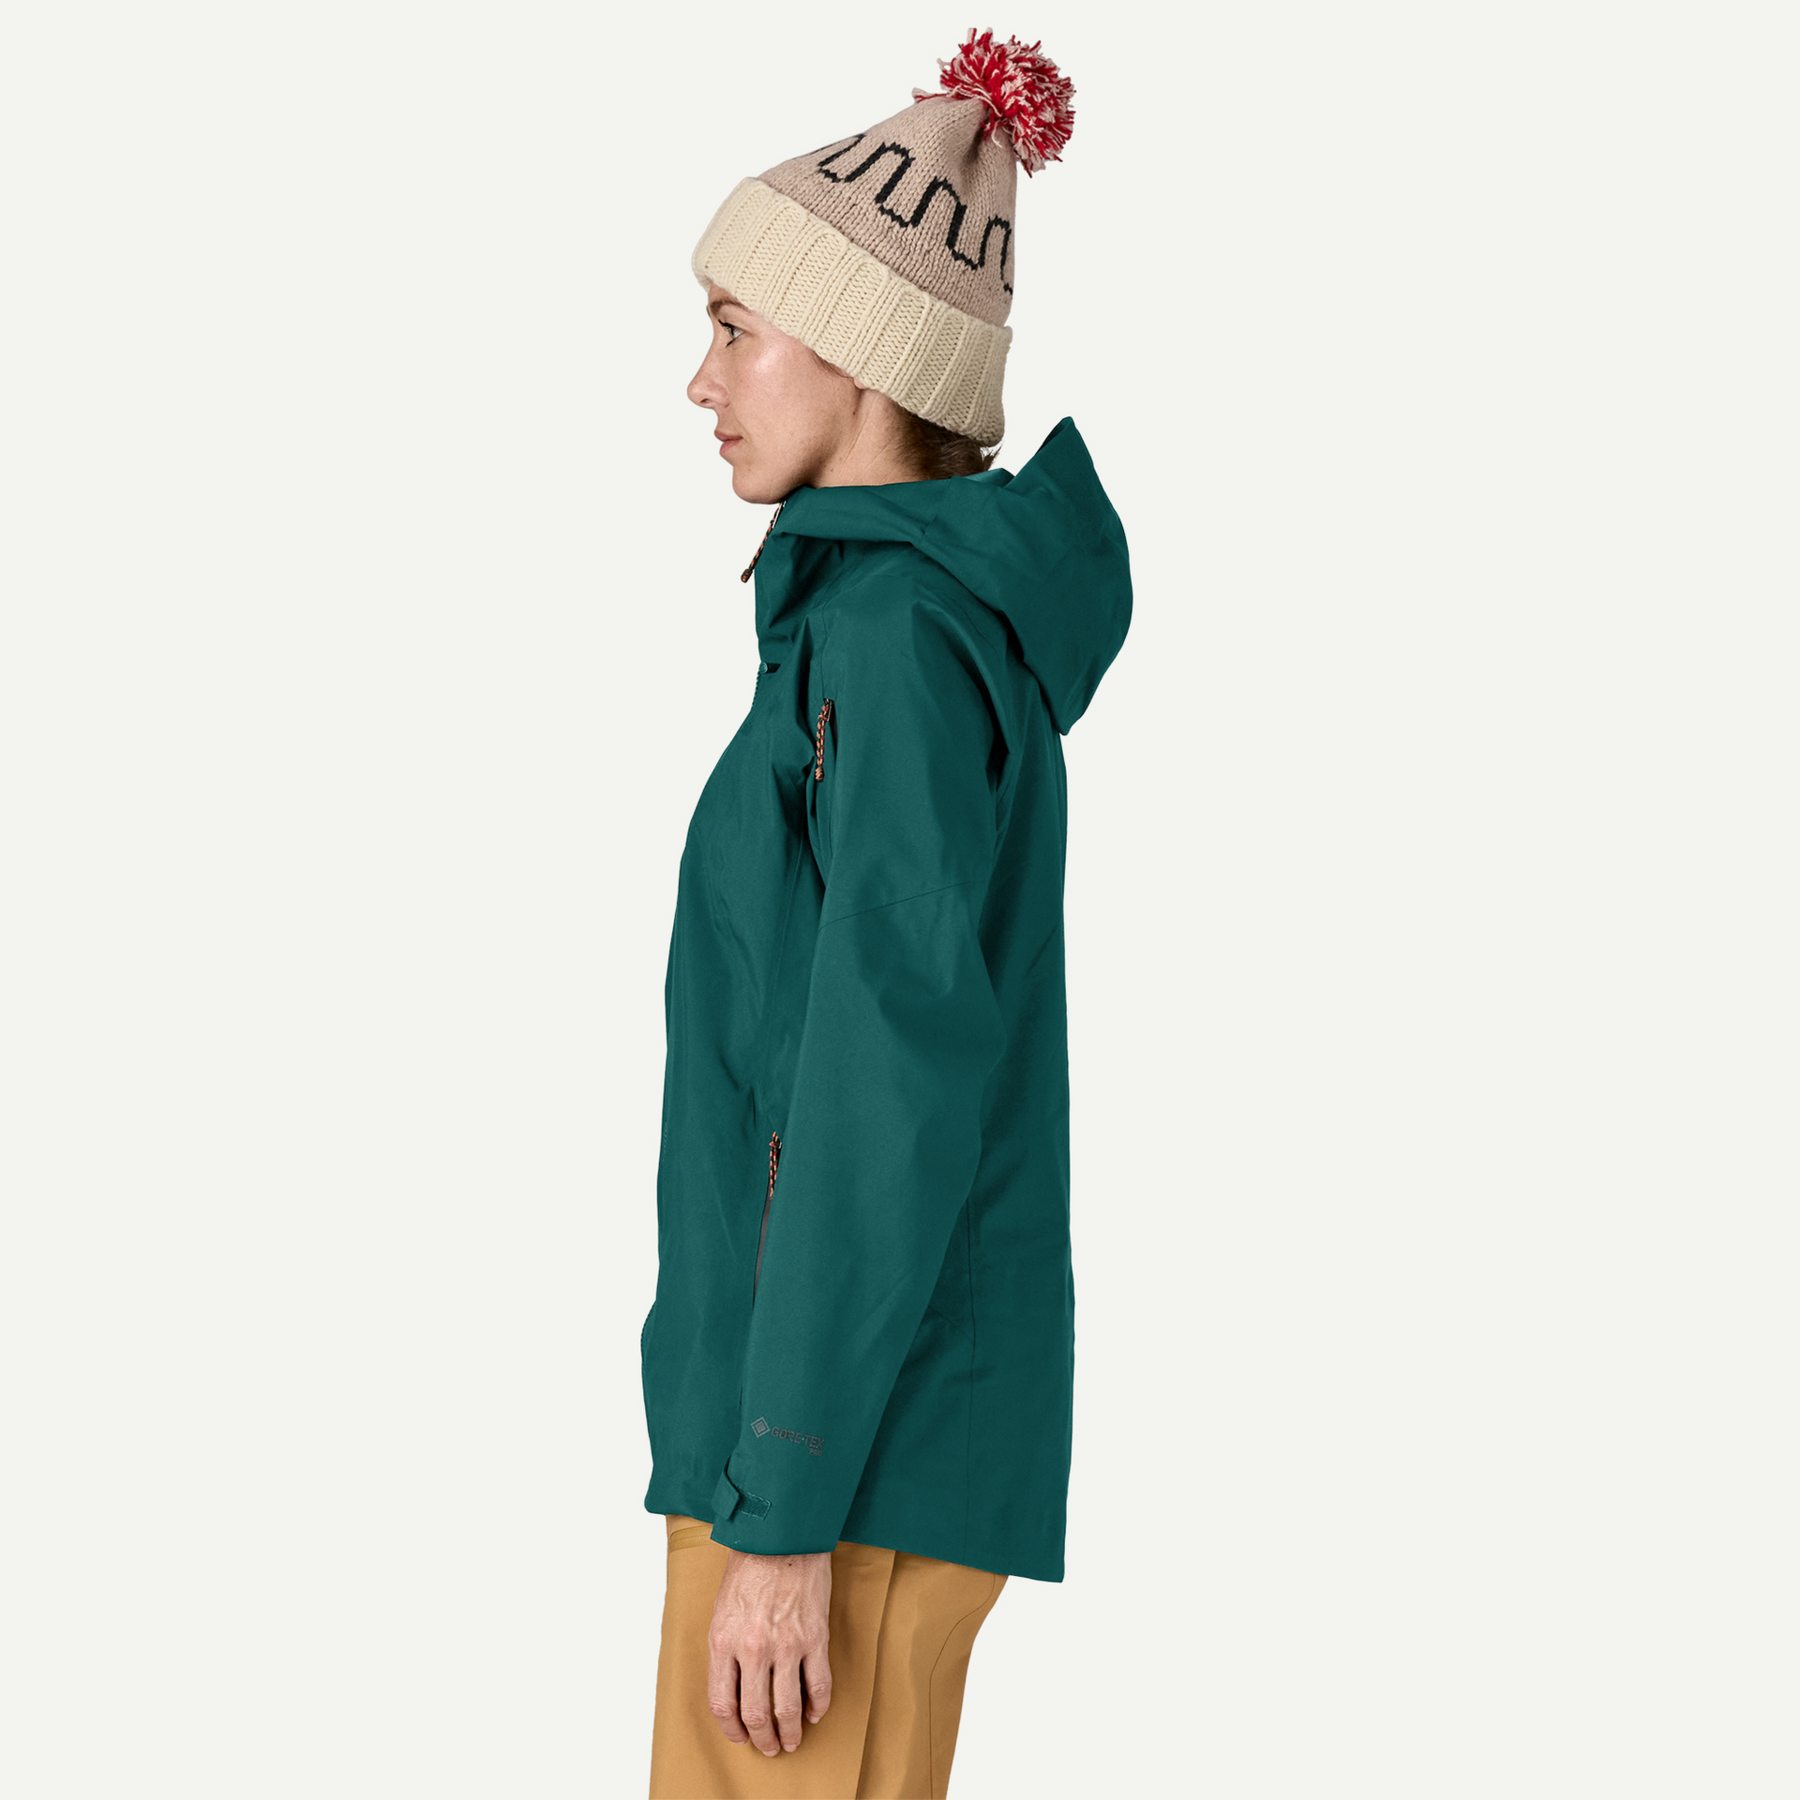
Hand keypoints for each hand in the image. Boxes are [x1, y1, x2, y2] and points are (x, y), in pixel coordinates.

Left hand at [706, 1546, 833, 1755]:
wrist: (782, 1535)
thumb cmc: (749, 1567)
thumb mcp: (722, 1610)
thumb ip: (725, 1649)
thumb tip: (733, 1686)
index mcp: (724, 1641)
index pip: (723, 1704)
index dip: (732, 1729)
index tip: (740, 1736)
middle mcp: (753, 1648)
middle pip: (755, 1713)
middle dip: (762, 1739)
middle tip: (769, 1747)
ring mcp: (787, 1644)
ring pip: (787, 1708)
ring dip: (790, 1732)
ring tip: (792, 1740)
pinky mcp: (815, 1637)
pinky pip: (819, 1685)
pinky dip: (818, 1706)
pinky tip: (815, 1713)